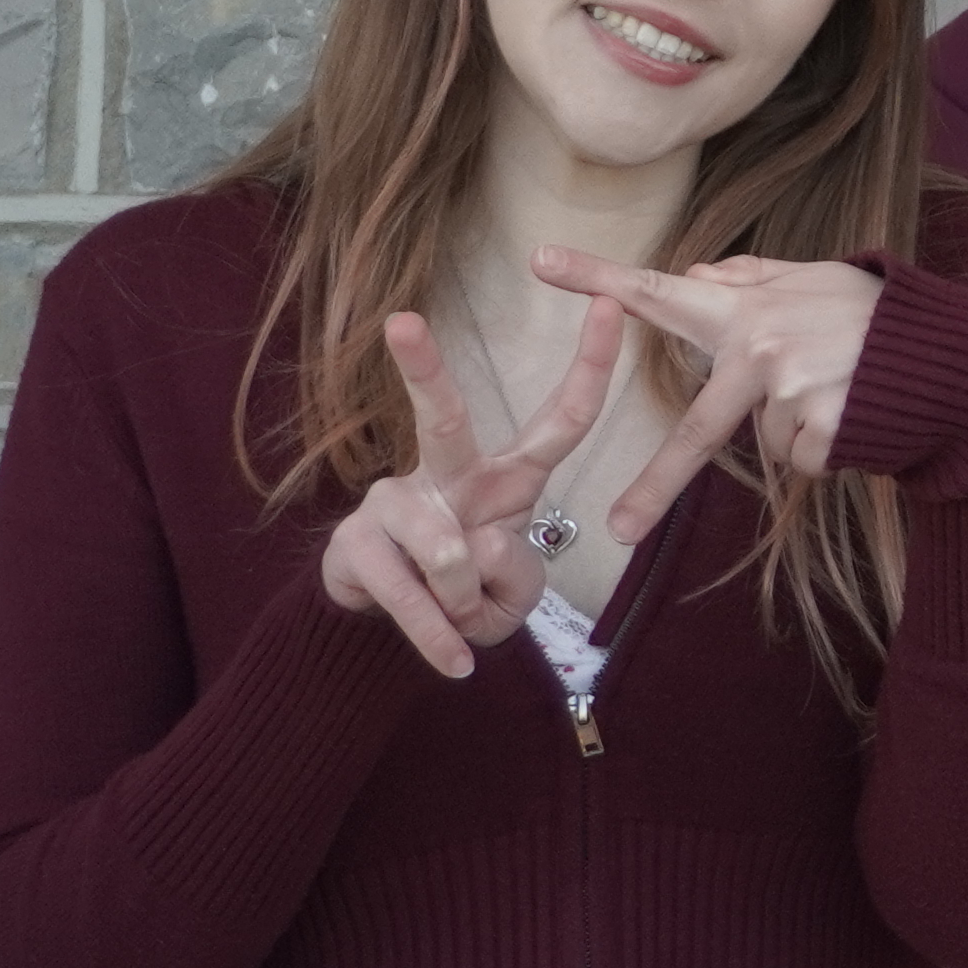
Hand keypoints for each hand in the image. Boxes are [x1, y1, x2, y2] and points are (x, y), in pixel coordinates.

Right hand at [315, 305, 622, 674]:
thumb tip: (477, 547)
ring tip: (463, 617)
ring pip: (446, 553)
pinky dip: (439, 637)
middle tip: (401, 318)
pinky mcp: (354, 546)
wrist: (394, 629)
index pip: (560, 420)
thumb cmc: (469, 592)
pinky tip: (455, 662)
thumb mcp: (514, 595)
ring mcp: (393, 505)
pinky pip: (410, 596)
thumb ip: (516, 575)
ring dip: (466, 605)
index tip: (613, 304)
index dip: (591, 368)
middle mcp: (449, 477)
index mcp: (508, 478)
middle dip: (422, 370)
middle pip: (442, 421)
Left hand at [533, 247, 891, 540]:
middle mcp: (759, 351)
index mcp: (747, 310)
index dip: (599, 277)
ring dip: (798, 427)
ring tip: (844, 391)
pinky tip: (857, 413)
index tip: (538, 261)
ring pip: (768, 440)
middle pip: (695, 434)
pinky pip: (804, 458)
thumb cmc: (880, 315)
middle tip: (618, 529)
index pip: (661, 293)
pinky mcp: (821, 433)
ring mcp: (790, 395)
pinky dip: (826, 446)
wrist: (955, 356)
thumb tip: (694, 274)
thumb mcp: (816, 280)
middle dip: (654, 487)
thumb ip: (752, 280)